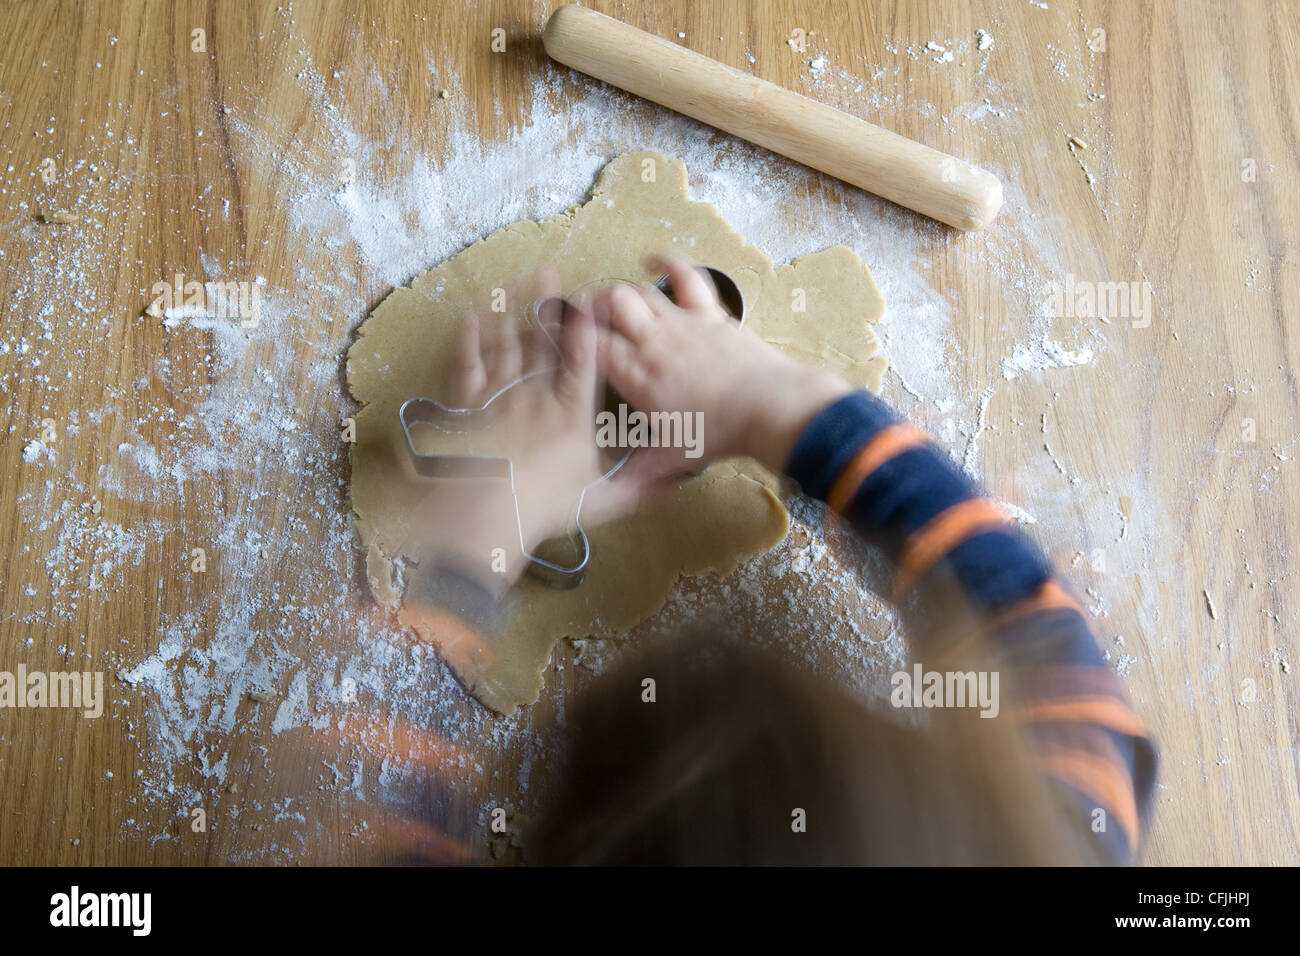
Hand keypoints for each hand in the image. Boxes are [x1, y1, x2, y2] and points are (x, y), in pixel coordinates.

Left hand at [420, 271, 650, 583]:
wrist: (485, 513)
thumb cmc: (545, 508)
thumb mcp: (603, 502)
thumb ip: (641, 488)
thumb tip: (681, 485)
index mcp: (572, 413)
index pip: (584, 359)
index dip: (587, 325)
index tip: (589, 296)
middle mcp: (537, 395)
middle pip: (543, 340)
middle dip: (547, 303)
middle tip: (549, 269)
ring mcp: (499, 396)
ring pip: (507, 344)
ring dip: (511, 310)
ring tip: (513, 281)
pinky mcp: (467, 406)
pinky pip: (468, 364)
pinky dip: (468, 339)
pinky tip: (469, 317)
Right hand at [592, 255, 851, 472]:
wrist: (769, 409)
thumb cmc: (720, 434)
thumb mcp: (673, 456)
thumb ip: (641, 467)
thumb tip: (616, 487)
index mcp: (637, 376)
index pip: (590, 346)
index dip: (571, 338)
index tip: (563, 339)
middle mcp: (653, 343)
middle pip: (610, 304)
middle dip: (593, 305)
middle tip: (589, 317)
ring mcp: (681, 323)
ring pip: (640, 292)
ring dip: (623, 293)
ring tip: (614, 303)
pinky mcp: (710, 314)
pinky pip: (686, 277)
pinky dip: (667, 262)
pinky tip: (653, 260)